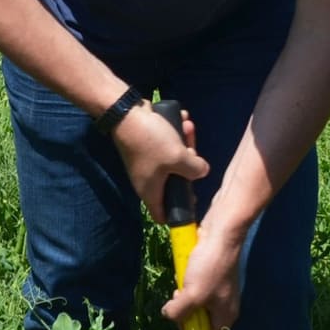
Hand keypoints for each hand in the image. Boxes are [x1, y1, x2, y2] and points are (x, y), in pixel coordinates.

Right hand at [111, 101, 209, 223]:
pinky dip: (175, 133)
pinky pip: (166, 145)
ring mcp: (147, 163)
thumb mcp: (179, 157)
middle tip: (192, 151)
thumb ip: (196, 169)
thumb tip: (202, 171)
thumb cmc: (152, 142)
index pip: (163, 216)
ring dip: (184, 143)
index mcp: (151, 192)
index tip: (193, 199)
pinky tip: (182, 119)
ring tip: (188, 125)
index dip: (179, 213)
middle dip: (188, 165)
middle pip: (175, 182)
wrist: (127, 113)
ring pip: (173, 159)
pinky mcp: (147, 147)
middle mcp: (148, 181)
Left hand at [162, 215, 248, 329]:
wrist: (220, 234)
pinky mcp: (211, 277)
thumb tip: (168, 315)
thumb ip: (178, 312)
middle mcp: (224, 306)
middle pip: (200, 321)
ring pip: (196, 303)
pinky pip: (196, 288)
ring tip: (180, 286)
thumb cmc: (209, 268)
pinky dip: (187, 284)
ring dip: (184, 297)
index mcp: (225, 316)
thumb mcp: (192, 295)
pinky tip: (183, 275)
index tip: (180, 325)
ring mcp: (218, 291)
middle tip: (178, 301)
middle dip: (185, 312)